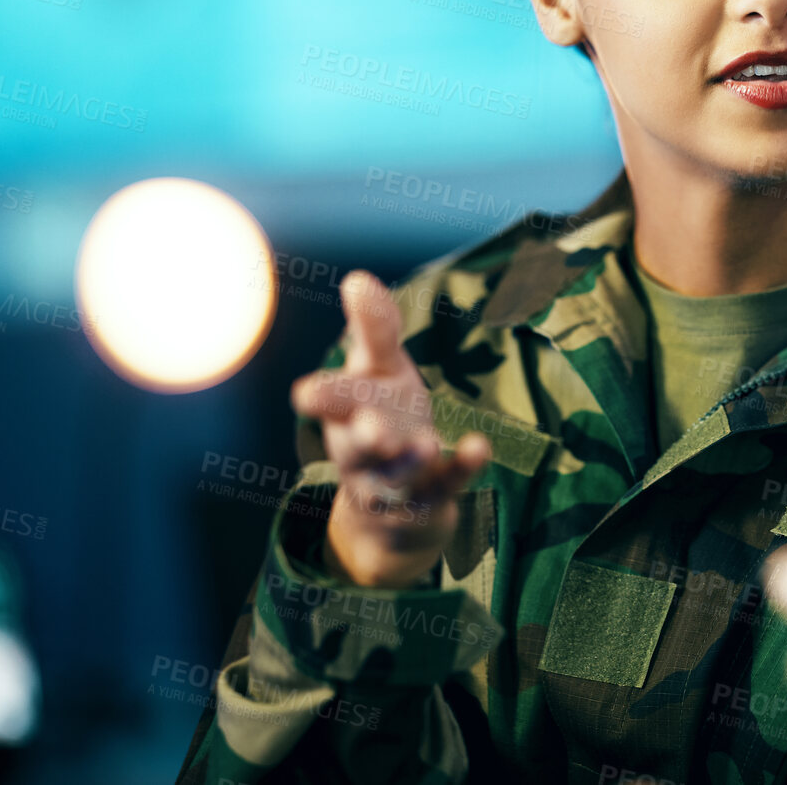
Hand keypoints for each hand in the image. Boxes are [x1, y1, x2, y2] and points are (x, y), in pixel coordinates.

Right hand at [289, 270, 489, 587]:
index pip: (335, 398)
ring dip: (407, 460)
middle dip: (361, 436)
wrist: (391, 508)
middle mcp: (363, 449)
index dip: (323, 397)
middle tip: (369, 425)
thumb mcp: (378, 371)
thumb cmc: (382, 417)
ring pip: (395, 476)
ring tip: (426, 442)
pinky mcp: (430, 500)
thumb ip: (373, 329)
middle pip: (356, 447)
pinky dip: (462, 468)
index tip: (306, 394)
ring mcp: (395, 481)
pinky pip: (446, 486)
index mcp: (348, 411)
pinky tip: (480, 446)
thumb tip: (356, 278)